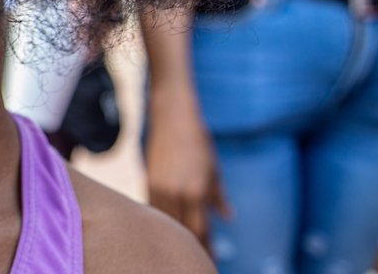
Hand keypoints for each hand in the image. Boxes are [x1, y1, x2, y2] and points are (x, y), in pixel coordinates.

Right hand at [144, 95, 230, 250]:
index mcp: (197, 192)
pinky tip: (167, 223)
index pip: (201, 231)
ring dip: (176, 234)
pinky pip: (154, 209)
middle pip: (182, 231)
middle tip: (198, 257)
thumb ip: (219, 197)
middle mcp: (177, 193)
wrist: (172, 118)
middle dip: (192, 246)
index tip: (211, 261)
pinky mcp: (148, 181)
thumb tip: (228, 216)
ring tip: (183, 245)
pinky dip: (163, 219)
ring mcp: (160, 188)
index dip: (207, 249)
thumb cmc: (198, 142)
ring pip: (167, 222)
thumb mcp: (214, 170)